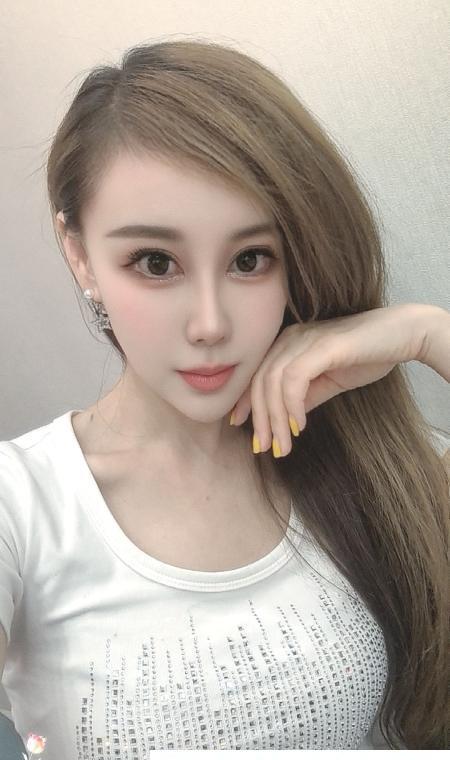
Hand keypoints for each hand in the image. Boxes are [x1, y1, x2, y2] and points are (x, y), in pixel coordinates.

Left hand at [229, 303, 432, 457]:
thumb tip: (285, 421)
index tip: (248, 434)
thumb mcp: (328, 382)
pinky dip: (292, 404)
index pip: (257, 377)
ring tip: (283, 445)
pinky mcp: (322, 346)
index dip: (247, 406)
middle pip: (261, 382)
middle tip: (264, 448)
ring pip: (273, 382)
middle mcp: (290, 338)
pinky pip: (295, 378)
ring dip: (276, 419)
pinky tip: (300, 425)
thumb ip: (305, 397)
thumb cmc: (367, 356)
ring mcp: (305, 339)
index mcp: (288, 343)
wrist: (401, 335)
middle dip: (260, 420)